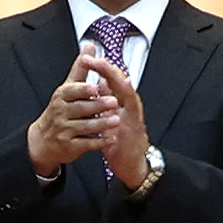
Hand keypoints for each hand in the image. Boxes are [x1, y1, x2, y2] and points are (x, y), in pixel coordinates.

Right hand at [23, 57, 117, 175]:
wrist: (43, 140)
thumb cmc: (60, 109)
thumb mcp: (68, 88)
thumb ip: (81, 68)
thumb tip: (90, 45)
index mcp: (62, 97)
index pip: (72, 91)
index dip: (83, 89)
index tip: (95, 87)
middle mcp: (61, 113)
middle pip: (80, 108)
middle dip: (97, 106)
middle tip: (114, 102)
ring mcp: (64, 131)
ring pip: (85, 127)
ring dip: (101, 124)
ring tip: (116, 120)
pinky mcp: (70, 147)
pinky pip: (86, 144)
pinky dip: (99, 142)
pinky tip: (111, 139)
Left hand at [86, 52, 152, 189]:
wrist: (132, 164)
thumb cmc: (122, 139)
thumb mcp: (113, 116)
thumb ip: (108, 99)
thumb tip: (101, 81)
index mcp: (123, 103)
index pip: (113, 80)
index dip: (102, 68)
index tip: (89, 58)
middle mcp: (130, 107)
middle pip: (121, 83)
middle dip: (108, 70)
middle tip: (95, 59)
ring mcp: (133, 118)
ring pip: (128, 94)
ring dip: (118, 82)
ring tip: (107, 71)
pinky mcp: (133, 130)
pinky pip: (130, 112)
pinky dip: (126, 102)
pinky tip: (122, 91)